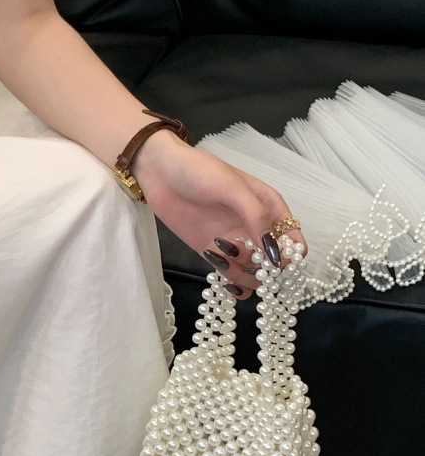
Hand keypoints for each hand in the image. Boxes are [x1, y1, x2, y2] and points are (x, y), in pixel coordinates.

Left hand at [131, 130, 306, 297]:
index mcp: (270, 209)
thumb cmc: (200, 171)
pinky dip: (231, 283)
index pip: (294, 244)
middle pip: (275, 265)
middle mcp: (257, 230)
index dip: (289, 258)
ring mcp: (236, 243)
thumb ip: (256, 217)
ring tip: (223, 258)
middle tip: (242, 260)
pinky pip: (232, 277)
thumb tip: (275, 252)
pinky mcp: (215, 253)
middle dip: (264, 271)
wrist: (161, 172)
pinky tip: (220, 272)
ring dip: (244, 276)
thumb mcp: (233, 188)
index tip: (271, 261)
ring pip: (254, 275)